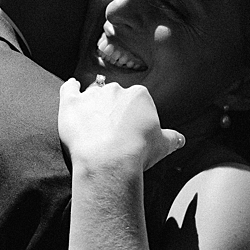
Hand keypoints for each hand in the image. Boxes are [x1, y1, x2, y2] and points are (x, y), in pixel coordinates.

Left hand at [58, 78, 184, 172]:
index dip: (133, 114)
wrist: (109, 161)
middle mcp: (115, 90)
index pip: (136, 100)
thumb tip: (180, 139)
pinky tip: (72, 88)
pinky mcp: (71, 103)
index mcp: (139, 95)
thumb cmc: (138, 153)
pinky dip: (70, 87)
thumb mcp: (162, 146)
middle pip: (114, 95)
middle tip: (111, 131)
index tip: (130, 129)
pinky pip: (69, 88)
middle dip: (112, 109)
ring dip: (92, 104)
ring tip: (91, 122)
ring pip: (92, 93)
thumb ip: (171, 138)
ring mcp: (92, 95)